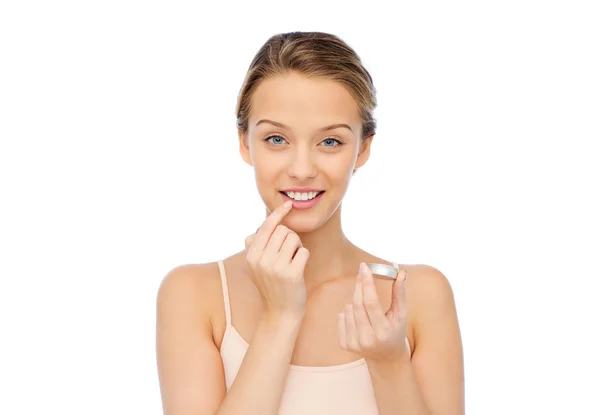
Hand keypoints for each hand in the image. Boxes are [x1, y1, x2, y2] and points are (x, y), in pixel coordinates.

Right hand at [244, 200, 309, 318]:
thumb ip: (255, 247)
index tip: (288, 204)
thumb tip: (255, 231)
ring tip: (293, 260)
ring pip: (294, 239)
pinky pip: (304, 251)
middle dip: (290, 238)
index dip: (278, 213)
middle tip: (289, 253)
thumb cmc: (271, 285)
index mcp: (251, 256)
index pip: (266, 227)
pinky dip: (304, 257)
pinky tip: (299, 269)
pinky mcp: (292, 274)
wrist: (280, 313)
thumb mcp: (257, 266)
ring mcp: (276, 268)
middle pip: (283, 231)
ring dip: (298, 247)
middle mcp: (261, 260)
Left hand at [338, 262, 408, 361]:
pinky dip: (349, 312)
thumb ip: (400, 293)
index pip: (371, 303)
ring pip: (348, 309)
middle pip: (357, 304)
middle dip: (360, 284)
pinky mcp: (344, 345)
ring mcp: (354, 344)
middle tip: (363, 271)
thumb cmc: (395, 331)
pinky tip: (359, 318)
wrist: (385, 357)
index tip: (364, 267)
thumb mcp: (401, 314)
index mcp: (383, 332)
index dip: (367, 283)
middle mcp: (367, 340)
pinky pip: (341, 316)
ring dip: (356, 300)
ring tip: (366, 306)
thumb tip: (401, 271)